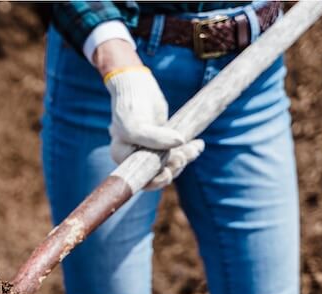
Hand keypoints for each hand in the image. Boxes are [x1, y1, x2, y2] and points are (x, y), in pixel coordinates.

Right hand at [93, 40, 203, 188]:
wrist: (137, 85)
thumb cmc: (131, 106)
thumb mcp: (136, 124)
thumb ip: (154, 138)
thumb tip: (180, 143)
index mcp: (123, 157)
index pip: (139, 179)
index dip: (155, 181)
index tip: (168, 173)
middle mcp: (135, 157)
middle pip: (157, 173)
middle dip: (174, 167)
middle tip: (185, 155)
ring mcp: (150, 150)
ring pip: (170, 163)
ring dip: (185, 157)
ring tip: (196, 147)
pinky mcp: (163, 142)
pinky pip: (177, 152)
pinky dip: (189, 150)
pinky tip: (198, 144)